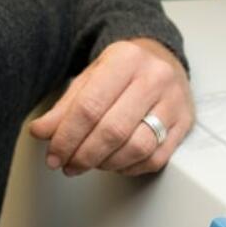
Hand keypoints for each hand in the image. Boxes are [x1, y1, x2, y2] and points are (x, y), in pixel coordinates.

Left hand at [28, 38, 193, 176]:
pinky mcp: (185, 123)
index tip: (53, 155)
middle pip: (112, 130)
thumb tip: (41, 132)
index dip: (66, 137)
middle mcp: (154, 77)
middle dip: (84, 155)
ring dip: (106, 164)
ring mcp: (174, 101)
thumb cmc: (122, 71)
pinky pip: (155, 158)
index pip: (89, 107)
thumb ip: (65, 107)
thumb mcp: (89, 78)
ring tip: (90, 163)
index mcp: (125, 59)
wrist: (161, 59)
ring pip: (136, 148)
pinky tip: (114, 163)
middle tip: (68, 165)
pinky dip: (129, 167)